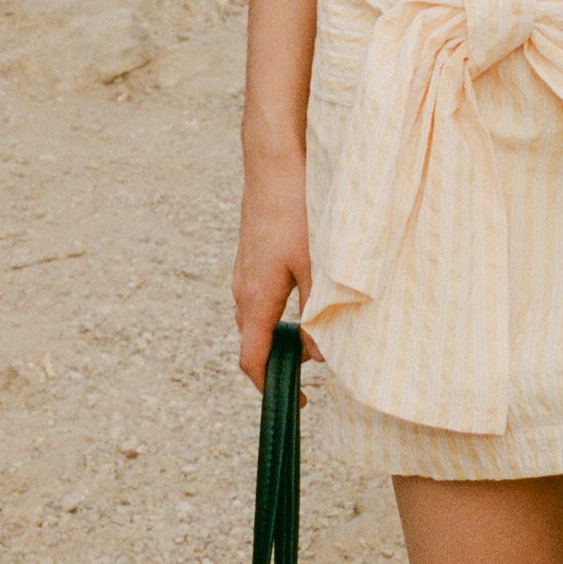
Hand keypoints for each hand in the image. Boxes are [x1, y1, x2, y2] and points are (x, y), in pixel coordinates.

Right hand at [233, 151, 322, 382]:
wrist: (274, 161)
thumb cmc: (296, 210)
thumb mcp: (316, 264)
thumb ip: (318, 312)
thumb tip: (321, 356)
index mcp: (255, 300)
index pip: (251, 361)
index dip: (270, 388)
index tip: (298, 402)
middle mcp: (242, 290)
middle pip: (253, 342)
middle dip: (280, 362)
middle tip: (315, 368)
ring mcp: (244, 271)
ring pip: (257, 317)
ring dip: (280, 334)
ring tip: (316, 332)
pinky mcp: (251, 255)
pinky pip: (259, 296)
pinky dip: (278, 310)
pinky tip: (307, 295)